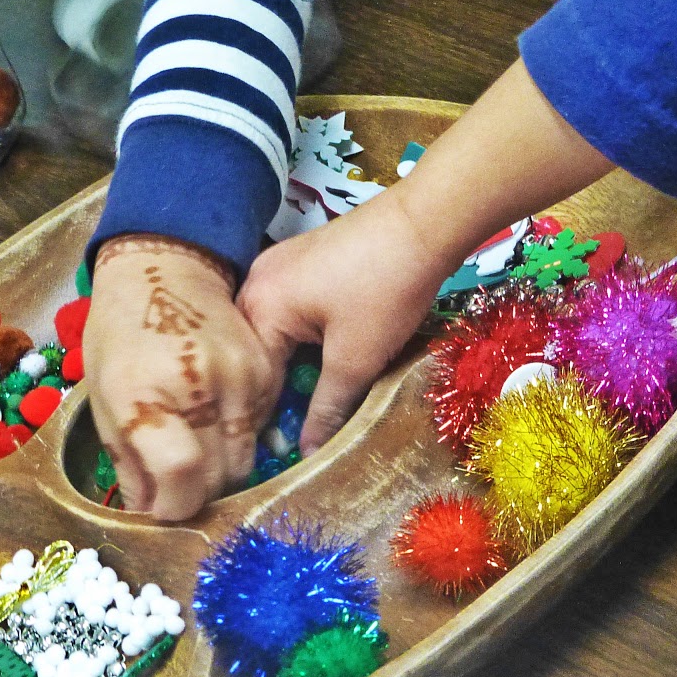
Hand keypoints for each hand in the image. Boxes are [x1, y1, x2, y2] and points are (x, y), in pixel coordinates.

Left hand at [85, 234, 281, 520]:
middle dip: (196, 494)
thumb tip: (151, 513)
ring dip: (220, 470)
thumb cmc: (120, 335)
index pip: (181, 476)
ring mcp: (241, 378)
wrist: (167, 269)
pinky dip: (239, 438)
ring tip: (195, 453)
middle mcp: (199, 387)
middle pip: (219, 477)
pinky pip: (261, 430)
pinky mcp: (267, 371)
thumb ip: (128, 462)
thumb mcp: (104, 398)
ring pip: (245, 460)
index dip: (175, 507)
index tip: (163, 508)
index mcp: (146, 395)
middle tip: (176, 484)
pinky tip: (215, 418)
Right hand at [237, 192, 452, 454]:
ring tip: (317, 396)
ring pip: (276, 333)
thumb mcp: (356, 359)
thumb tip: (305, 454)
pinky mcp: (302, 260)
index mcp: (257, 306)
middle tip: (303, 430)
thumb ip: (327, 408)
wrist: (425, 221)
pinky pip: (291, 311)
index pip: (250, 379)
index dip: (268, 419)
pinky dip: (306, 338)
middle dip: (280, 391)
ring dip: (295, 365)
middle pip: (258, 354)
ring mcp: (277, 266)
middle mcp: (254, 283)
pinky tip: (328, 355)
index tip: (285, 454)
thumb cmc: (386, 289)